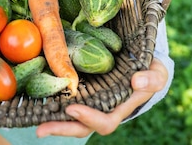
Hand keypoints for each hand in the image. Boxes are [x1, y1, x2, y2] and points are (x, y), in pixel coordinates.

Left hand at [35, 58, 167, 137]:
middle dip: (61, 129)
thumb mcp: (158, 73)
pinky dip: (50, 103)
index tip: (73, 109)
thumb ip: (152, 79)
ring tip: (33, 122)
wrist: (140, 63)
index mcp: (118, 109)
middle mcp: (100, 110)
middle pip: (80, 127)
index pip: (104, 122)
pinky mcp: (79, 92)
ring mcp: (88, 103)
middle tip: (40, 129)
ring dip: (51, 121)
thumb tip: (137, 83)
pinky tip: (33, 100)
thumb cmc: (149, 71)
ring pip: (68, 118)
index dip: (89, 119)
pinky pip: (63, 101)